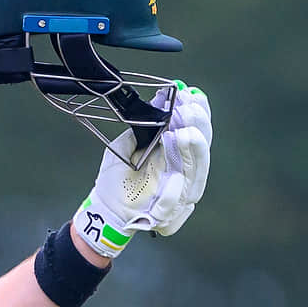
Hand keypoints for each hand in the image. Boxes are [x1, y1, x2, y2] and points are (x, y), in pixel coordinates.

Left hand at [77, 83, 212, 258]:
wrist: (105, 209)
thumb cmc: (116, 181)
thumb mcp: (125, 146)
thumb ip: (141, 128)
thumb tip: (157, 102)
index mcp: (175, 153)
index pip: (195, 130)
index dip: (197, 112)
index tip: (190, 95)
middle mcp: (182, 170)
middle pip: (202, 148)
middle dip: (199, 126)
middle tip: (188, 110)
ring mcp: (179, 191)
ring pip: (196, 171)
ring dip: (193, 151)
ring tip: (184, 134)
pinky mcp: (171, 211)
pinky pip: (179, 200)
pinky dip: (176, 188)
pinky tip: (175, 177)